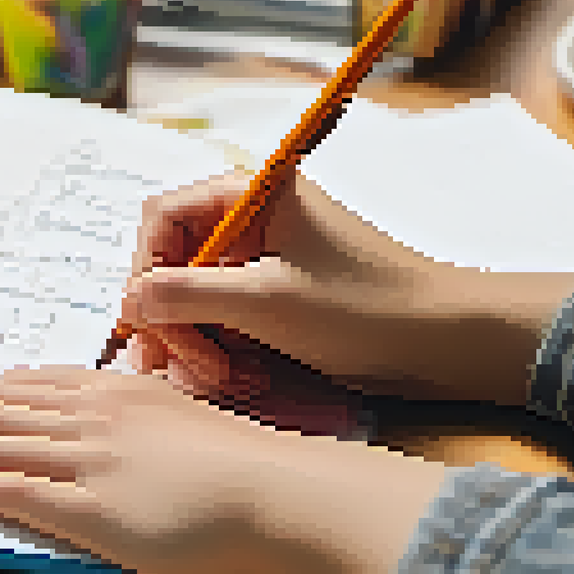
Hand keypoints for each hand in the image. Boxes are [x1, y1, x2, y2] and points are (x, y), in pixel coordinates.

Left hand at [0, 366, 448, 573]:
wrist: (274, 490)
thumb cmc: (229, 461)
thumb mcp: (166, 419)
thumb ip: (115, 416)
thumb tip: (75, 424)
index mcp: (104, 390)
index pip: (11, 387)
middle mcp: (87, 414)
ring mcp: (88, 457)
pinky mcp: (96, 504)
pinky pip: (23, 492)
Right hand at [122, 169, 573, 405]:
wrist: (446, 340)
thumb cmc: (364, 308)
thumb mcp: (265, 302)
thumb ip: (185, 295)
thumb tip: (127, 299)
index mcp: (248, 192)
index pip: (160, 220)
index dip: (144, 273)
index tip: (147, 325)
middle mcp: (250, 216)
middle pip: (172, 262)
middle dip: (174, 320)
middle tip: (190, 370)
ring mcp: (262, 256)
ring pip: (194, 297)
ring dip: (199, 343)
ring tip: (223, 381)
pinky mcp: (275, 293)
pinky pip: (224, 317)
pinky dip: (223, 350)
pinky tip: (240, 381)